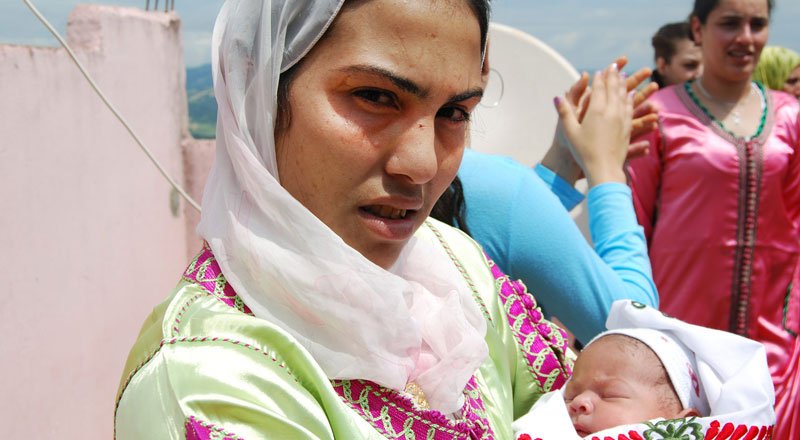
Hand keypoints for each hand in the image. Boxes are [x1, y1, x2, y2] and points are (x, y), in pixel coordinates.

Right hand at [556, 63, 631, 186]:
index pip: (599, 89)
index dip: (599, 78)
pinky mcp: (628, 129)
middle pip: (614, 89)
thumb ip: (564, 112)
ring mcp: (622, 119)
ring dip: (624, 84)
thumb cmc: (583, 151)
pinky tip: (632, 96)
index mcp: (596, 110)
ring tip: (626, 75)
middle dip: (614, 76)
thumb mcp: (569, 131)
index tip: (600, 70)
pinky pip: (630, 109)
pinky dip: (631, 99)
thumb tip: (556, 97)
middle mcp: (612, 111)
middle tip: (615, 65)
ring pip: (624, 96)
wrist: (603, 169)